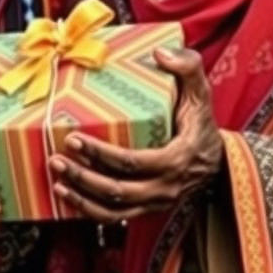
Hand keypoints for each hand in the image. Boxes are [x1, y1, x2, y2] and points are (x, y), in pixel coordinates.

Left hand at [50, 47, 223, 221]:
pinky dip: (89, 211)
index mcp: (176, 159)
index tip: (74, 138)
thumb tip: (159, 54)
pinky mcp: (146, 209)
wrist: (216, 161)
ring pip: (114, 210)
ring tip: (57, 180)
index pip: (133, 162)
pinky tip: (68, 196)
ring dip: (82, 198)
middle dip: (83, 176)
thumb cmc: (201, 123)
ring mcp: (155, 202)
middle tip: (57, 159)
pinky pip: (115, 218)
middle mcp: (165, 188)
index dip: (101, 154)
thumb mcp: (201, 93)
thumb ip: (188, 67)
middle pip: (117, 190)